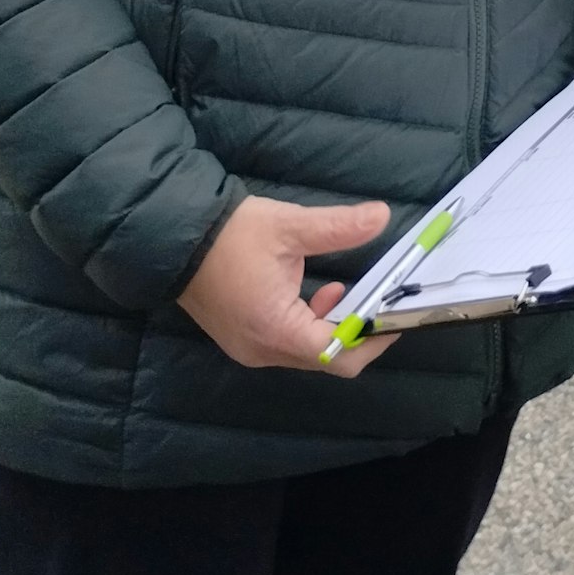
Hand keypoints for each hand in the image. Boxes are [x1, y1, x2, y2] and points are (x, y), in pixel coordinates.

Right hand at [178, 194, 394, 377]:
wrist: (177, 239)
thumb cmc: (232, 235)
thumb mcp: (290, 225)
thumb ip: (338, 227)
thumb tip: (382, 215)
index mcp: (276, 330)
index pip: (337, 355)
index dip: (372, 338)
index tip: (396, 315)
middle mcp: (263, 351)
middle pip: (325, 359)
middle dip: (358, 333)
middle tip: (382, 301)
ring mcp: (251, 349)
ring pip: (308, 353)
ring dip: (335, 326)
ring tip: (348, 289)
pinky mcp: (245, 340)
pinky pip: (289, 344)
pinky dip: (312, 325)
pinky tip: (320, 292)